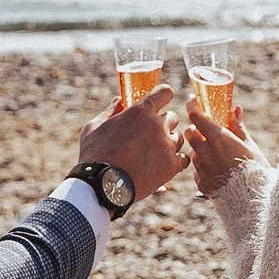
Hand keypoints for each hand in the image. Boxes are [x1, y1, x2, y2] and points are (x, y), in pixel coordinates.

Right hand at [78, 84, 187, 202]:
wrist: (102, 186)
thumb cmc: (95, 154)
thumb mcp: (95, 127)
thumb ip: (110, 111)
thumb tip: (118, 100)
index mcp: (140, 111)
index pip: (165, 92)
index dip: (163, 95)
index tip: (160, 100)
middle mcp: (158, 125)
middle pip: (172, 117)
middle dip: (162, 123)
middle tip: (149, 135)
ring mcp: (167, 146)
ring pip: (178, 138)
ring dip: (168, 142)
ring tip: (153, 153)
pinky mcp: (172, 166)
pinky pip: (184, 158)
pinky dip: (176, 160)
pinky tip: (164, 164)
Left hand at [185, 99, 264, 196]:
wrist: (255, 198)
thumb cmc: (256, 168)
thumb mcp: (249, 144)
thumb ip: (238, 126)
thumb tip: (235, 109)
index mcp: (218, 138)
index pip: (195, 116)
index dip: (193, 106)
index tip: (194, 101)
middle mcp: (205, 152)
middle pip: (190, 133)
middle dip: (196, 130)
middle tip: (208, 132)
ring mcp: (202, 168)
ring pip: (193, 152)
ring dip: (201, 150)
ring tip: (218, 155)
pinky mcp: (201, 183)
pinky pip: (197, 170)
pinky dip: (204, 167)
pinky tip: (218, 171)